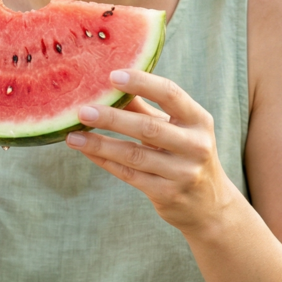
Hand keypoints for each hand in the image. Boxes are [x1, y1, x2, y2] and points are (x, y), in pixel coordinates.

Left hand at [65, 69, 236, 233]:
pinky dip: (104, 161)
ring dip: (99, 143)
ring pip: (133, 155)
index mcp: (199, 120)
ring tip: (73, 135)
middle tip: (82, 110)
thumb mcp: (175, 128)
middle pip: (148, 128)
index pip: (170, 94)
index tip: (112, 75)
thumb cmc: (185, 154)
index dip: (142, 83)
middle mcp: (195, 146)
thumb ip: (144, 108)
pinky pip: (128, 175)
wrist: (209, 205)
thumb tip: (107, 85)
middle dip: (112, 118)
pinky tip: (86, 150)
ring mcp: (183, 173)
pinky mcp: (167, 194)